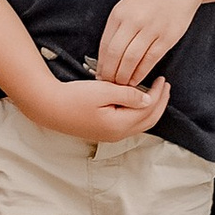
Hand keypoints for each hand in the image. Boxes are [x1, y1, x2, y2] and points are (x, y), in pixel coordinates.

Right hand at [25, 73, 169, 144]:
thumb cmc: (75, 97)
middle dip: (160, 104)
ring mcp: (110, 135)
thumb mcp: (104, 91)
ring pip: (139, 124)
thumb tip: (148, 100)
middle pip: (148, 121)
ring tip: (155, 92)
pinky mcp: (103, 131)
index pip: (148, 110)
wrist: (49, 107)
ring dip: (150, 108)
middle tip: (165, 86)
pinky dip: (138, 112)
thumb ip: (129, 95)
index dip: (158, 95)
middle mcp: (117, 134)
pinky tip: (137, 101)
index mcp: (120, 125)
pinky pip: (129, 123)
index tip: (162, 79)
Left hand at [96, 0, 206, 89]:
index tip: (99, 76)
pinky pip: (150, 60)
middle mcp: (133, 20)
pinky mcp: (167, 37)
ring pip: (131, 60)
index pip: (105, 46)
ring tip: (122, 86)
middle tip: (109, 86)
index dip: (101, 65)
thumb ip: (118, 26)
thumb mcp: (128, 5)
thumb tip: (107, 55)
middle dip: (110, 74)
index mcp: (119, 12)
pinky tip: (137, 80)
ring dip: (124, 77)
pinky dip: (141, 73)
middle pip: (115, 55)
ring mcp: (151, 29)